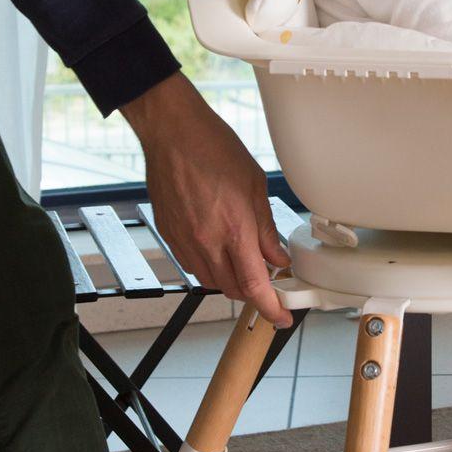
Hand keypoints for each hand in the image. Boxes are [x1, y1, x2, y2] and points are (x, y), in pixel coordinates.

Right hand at [121, 72, 290, 327]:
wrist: (172, 133)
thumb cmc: (214, 149)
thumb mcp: (255, 186)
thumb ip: (266, 229)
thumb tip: (277, 257)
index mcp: (235, 230)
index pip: (255, 286)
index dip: (271, 309)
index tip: (281, 318)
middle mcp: (208, 242)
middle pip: (233, 289)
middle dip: (253, 293)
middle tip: (268, 282)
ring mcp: (185, 240)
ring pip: (210, 281)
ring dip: (230, 281)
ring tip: (242, 262)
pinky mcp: (170, 234)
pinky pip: (191, 265)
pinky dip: (209, 267)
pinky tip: (217, 250)